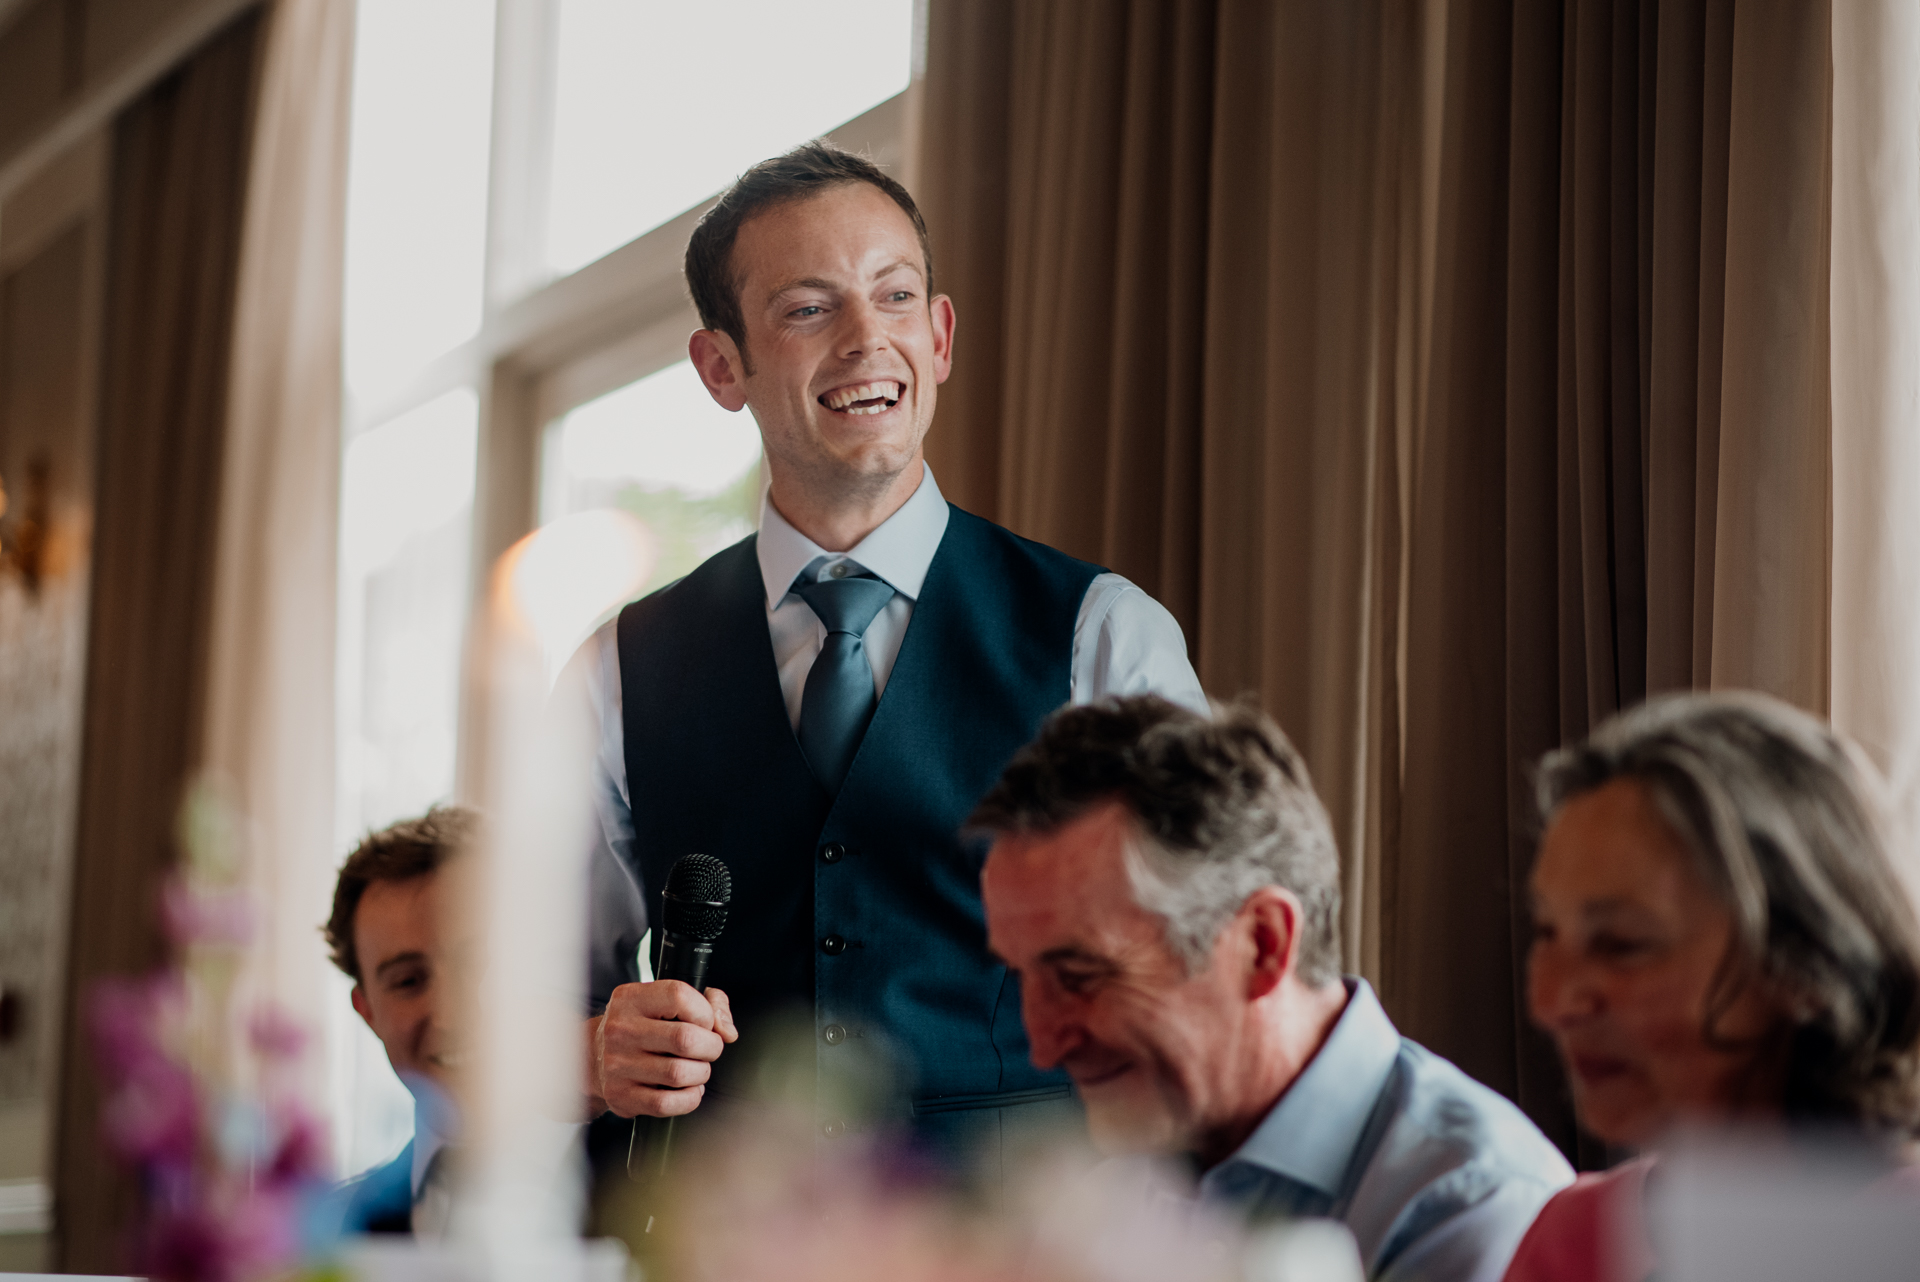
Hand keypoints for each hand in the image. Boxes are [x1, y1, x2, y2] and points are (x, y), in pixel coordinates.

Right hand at [585, 981, 737, 1118]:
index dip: (704, 1012)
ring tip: (697, 1068)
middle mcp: (620, 1030)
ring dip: (701, 1073)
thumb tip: (728, 1032)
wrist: (591, 1057)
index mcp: (631, 999)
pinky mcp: (621, 1096)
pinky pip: (666, 1104)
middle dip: (710, 1047)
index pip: (679, 997)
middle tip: (708, 1049)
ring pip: (679, 1074)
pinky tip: (688, 1089)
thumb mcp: (665, 1002)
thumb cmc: (641, 1026)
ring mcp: (617, 1065)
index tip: (705, 1022)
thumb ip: (709, 1003)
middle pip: (685, 1039)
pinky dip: (689, 1099)